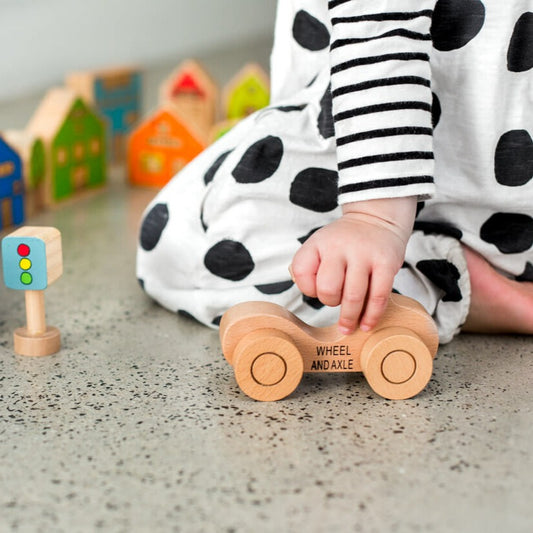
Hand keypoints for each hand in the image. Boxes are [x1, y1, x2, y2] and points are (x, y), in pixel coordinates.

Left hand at [290, 197, 416, 334]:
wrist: (377, 218)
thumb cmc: (344, 240)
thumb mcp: (319, 243)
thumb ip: (309, 266)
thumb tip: (310, 294)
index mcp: (319, 243)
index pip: (302, 272)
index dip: (308, 287)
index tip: (317, 289)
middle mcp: (340, 247)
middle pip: (328, 288)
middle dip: (330, 302)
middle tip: (336, 301)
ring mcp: (364, 255)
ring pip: (353, 296)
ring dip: (349, 317)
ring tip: (348, 327)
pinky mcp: (386, 264)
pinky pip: (378, 296)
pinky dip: (371, 315)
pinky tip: (367, 324)